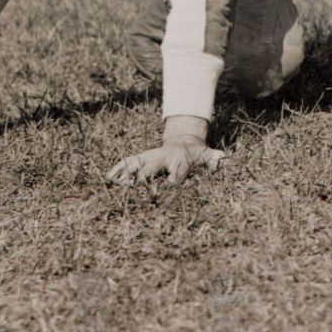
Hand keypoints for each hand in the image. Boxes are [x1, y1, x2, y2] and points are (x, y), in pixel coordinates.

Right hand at [105, 138, 226, 186]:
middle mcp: (162, 158)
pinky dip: (117, 169)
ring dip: (125, 174)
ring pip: (135, 164)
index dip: (174, 178)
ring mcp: (149, 157)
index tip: (170, 187)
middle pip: (151, 168)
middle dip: (142, 178)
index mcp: (180, 160)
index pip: (177, 170)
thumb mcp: (208, 156)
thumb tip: (223, 160)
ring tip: (114, 185)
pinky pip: (126, 162)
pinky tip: (108, 178)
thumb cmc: (196, 154)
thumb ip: (215, 159)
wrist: (183, 141)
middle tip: (133, 190)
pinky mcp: (141, 157)